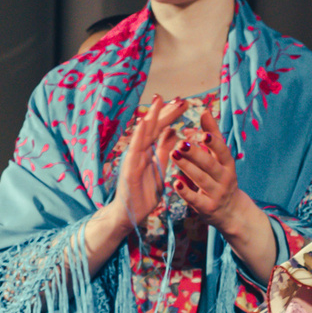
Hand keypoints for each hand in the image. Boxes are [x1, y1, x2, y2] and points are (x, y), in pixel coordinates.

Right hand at [114, 99, 172, 227]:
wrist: (129, 214)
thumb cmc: (144, 192)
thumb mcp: (160, 168)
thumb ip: (165, 150)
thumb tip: (173, 132)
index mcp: (148, 151)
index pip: (160, 129)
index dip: (170, 115)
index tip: (182, 102)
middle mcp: (139, 151)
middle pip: (153, 127)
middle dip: (165, 111)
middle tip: (179, 98)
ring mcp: (132, 158)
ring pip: (142, 134)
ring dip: (150, 117)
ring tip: (158, 102)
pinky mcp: (128, 169)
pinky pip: (134, 150)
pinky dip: (138, 136)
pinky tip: (143, 124)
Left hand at [169, 104, 258, 238]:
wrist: (232, 212)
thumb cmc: (222, 179)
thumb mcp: (222, 159)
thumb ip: (212, 136)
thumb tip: (205, 111)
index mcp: (228, 164)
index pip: (222, 151)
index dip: (214, 142)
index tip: (203, 133)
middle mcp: (225, 178)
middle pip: (210, 164)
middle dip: (196, 154)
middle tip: (180, 143)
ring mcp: (217, 194)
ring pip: (201, 179)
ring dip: (187, 167)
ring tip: (173, 155)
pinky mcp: (208, 208)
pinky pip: (195, 200)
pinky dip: (185, 191)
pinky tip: (174, 183)